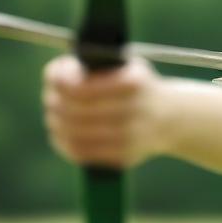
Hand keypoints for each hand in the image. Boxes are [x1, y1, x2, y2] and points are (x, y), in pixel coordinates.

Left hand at [41, 54, 166, 168]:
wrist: (170, 118)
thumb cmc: (137, 87)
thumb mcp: (123, 66)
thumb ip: (91, 67)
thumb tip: (56, 76)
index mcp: (133, 82)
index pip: (77, 85)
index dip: (58, 81)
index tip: (55, 78)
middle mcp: (134, 109)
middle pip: (72, 110)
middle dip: (55, 104)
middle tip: (50, 100)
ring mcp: (130, 136)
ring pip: (74, 133)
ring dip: (57, 124)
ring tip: (54, 117)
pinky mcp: (124, 156)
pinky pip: (82, 153)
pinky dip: (65, 144)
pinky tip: (62, 135)